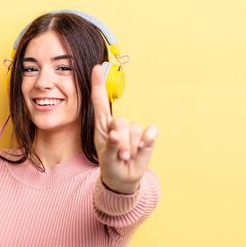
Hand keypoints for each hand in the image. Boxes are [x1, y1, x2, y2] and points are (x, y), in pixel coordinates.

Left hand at [91, 65, 158, 193]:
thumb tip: (118, 134)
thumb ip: (110, 145)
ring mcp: (133, 130)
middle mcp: (117, 124)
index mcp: (103, 125)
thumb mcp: (106, 157)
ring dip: (129, 148)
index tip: (96, 68)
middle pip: (120, 121)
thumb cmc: (111, 164)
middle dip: (119, 140)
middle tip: (118, 155)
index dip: (98, 84)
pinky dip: (145, 143)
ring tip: (125, 158)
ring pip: (134, 130)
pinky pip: (149, 134)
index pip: (100, 101)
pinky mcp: (147, 137)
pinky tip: (138, 152)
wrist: (123, 178)